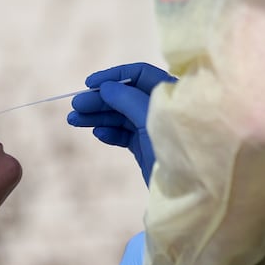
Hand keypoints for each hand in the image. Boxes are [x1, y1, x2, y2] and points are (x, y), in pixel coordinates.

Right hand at [67, 63, 176, 184]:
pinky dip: (111, 133)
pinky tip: (99, 134)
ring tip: (74, 120)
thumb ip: (127, 99)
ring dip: (98, 116)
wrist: (190, 190)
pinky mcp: (146, 147)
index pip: (140, 74)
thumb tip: (106, 86)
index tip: (89, 84)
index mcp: (171, 93)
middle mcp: (162, 108)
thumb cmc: (176, 147)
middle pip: (126, 96)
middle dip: (100, 100)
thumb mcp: (150, 118)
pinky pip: (124, 135)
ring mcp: (153, 128)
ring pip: (121, 116)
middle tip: (75, 107)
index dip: (114, 76)